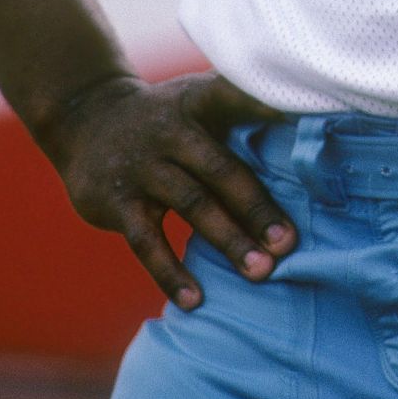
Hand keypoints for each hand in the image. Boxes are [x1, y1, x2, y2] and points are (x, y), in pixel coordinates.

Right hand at [41, 72, 296, 309]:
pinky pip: (147, 242)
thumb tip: (312, 137)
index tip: (308, 122)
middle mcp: (171, 130)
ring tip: (261, 272)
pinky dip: (171, 273)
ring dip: (227, 240)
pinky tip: (196, 300)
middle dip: (257, 207)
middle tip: (289, 244)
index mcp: (198, 101)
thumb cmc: (166, 118)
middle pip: (221, 169)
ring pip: (191, 205)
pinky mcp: (115, 200)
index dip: (269, 107)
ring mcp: (141, 165)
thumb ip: (240, 114)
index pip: (237, 97)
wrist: (85, 118)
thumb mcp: (195, 101)